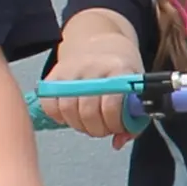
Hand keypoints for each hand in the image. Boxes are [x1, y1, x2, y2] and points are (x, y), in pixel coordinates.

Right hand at [45, 14, 145, 145]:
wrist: (101, 43)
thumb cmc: (121, 71)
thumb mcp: (137, 90)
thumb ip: (133, 120)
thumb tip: (118, 142)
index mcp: (119, 70)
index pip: (112, 104)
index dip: (114, 123)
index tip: (117, 127)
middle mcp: (93, 68)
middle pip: (88, 112)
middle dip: (97, 129)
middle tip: (102, 128)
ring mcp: (71, 70)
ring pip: (67, 110)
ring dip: (79, 125)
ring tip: (88, 123)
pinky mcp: (54, 74)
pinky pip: (49, 104)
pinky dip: (59, 116)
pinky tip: (71, 115)